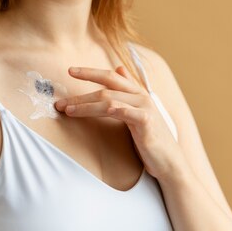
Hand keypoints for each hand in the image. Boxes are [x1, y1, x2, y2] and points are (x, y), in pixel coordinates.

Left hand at [54, 65, 186, 181]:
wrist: (170, 163)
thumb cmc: (152, 139)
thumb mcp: (138, 111)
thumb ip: (128, 90)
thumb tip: (119, 68)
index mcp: (138, 93)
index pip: (111, 76)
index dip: (90, 71)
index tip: (71, 70)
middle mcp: (141, 96)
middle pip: (106, 86)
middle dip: (81, 92)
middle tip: (60, 100)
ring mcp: (144, 108)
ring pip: (109, 99)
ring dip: (85, 105)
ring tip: (68, 110)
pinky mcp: (146, 122)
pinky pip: (123, 112)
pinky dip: (108, 109)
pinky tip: (92, 111)